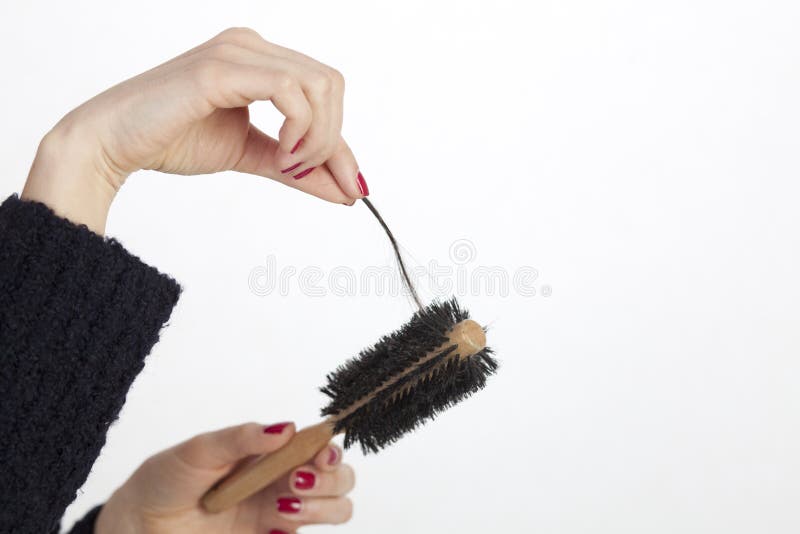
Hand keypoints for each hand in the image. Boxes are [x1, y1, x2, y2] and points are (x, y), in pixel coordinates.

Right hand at [22, 27, 368, 233]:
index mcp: (259, 60)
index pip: (324, 91)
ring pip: (317, 84)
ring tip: (289, 165)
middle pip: (331, 84)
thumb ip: (297, 169)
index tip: (351, 185)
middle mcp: (251, 46)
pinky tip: (280, 155)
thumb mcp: (252, 155)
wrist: (113, 143)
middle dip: (334, 140)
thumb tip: (347, 190)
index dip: (343, 141)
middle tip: (305, 174)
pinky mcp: (219, 69)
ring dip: (317, 136)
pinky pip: (289, 91)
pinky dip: (297, 128)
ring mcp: (235, 52)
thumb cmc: (173, 140)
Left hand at [95, 422, 354, 533]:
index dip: (332, 448)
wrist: (139, 525)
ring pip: (337, 510)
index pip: (321, 445)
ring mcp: (280, 514)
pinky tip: (270, 528)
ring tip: (282, 509)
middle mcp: (284, 481)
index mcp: (274, 452)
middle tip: (296, 481)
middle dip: (332, 479)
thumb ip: (242, 438)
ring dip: (322, 508)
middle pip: (341, 479)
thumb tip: (286, 428)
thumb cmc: (167, 479)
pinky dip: (298, 531)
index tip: (320, 454)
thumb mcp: (201, 450)